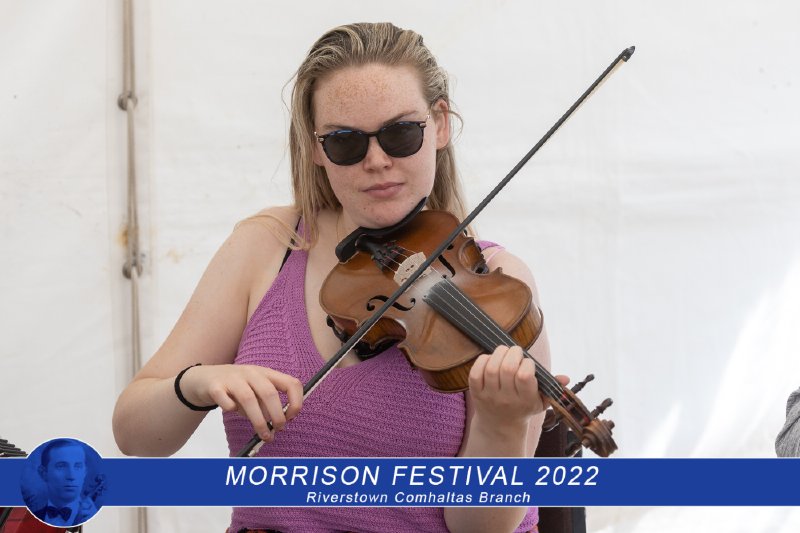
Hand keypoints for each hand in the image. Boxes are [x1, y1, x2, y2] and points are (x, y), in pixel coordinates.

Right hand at [180, 364, 302, 440]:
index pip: (290, 383)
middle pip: (269, 392)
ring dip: (259, 420)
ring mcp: (232, 378)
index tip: (291, 417)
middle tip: (278, 429)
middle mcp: (251, 373)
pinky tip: (232, 411)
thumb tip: (279, 424)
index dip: (296, 401)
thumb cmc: (236, 388)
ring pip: (248, 398)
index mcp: (266, 373)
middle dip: (277, 415)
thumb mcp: (255, 392)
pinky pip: (224, 399)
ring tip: (264, 434)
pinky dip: (230, 407)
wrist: (204, 378)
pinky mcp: (215, 386)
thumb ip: (266, 405)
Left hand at [469, 345, 568, 424]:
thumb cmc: (524, 407)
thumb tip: (565, 378)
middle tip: (516, 352)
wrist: (500, 426)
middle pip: (507, 368)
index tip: (528, 363)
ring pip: (491, 368)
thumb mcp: (542, 401)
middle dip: (513, 353)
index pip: (525, 376)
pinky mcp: (476, 393)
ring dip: (499, 353)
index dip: (527, 363)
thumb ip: (553, 387)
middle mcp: (507, 399)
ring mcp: (490, 396)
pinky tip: (490, 359)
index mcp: (525, 400)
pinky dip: (483, 360)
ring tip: (504, 352)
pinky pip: (476, 372)